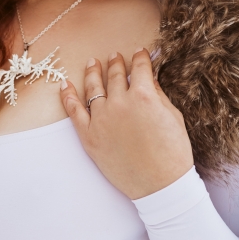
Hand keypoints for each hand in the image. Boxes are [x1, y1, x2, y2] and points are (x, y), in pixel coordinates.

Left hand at [60, 49, 193, 199]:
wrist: (161, 186)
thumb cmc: (173, 153)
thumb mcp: (172, 117)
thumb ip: (157, 94)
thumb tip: (149, 77)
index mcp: (144, 95)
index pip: (140, 68)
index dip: (140, 58)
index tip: (139, 53)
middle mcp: (120, 103)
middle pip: (115, 75)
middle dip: (116, 63)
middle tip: (115, 56)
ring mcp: (101, 119)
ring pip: (93, 88)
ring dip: (93, 72)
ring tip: (92, 63)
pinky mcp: (89, 136)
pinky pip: (74, 111)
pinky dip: (68, 96)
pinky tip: (65, 84)